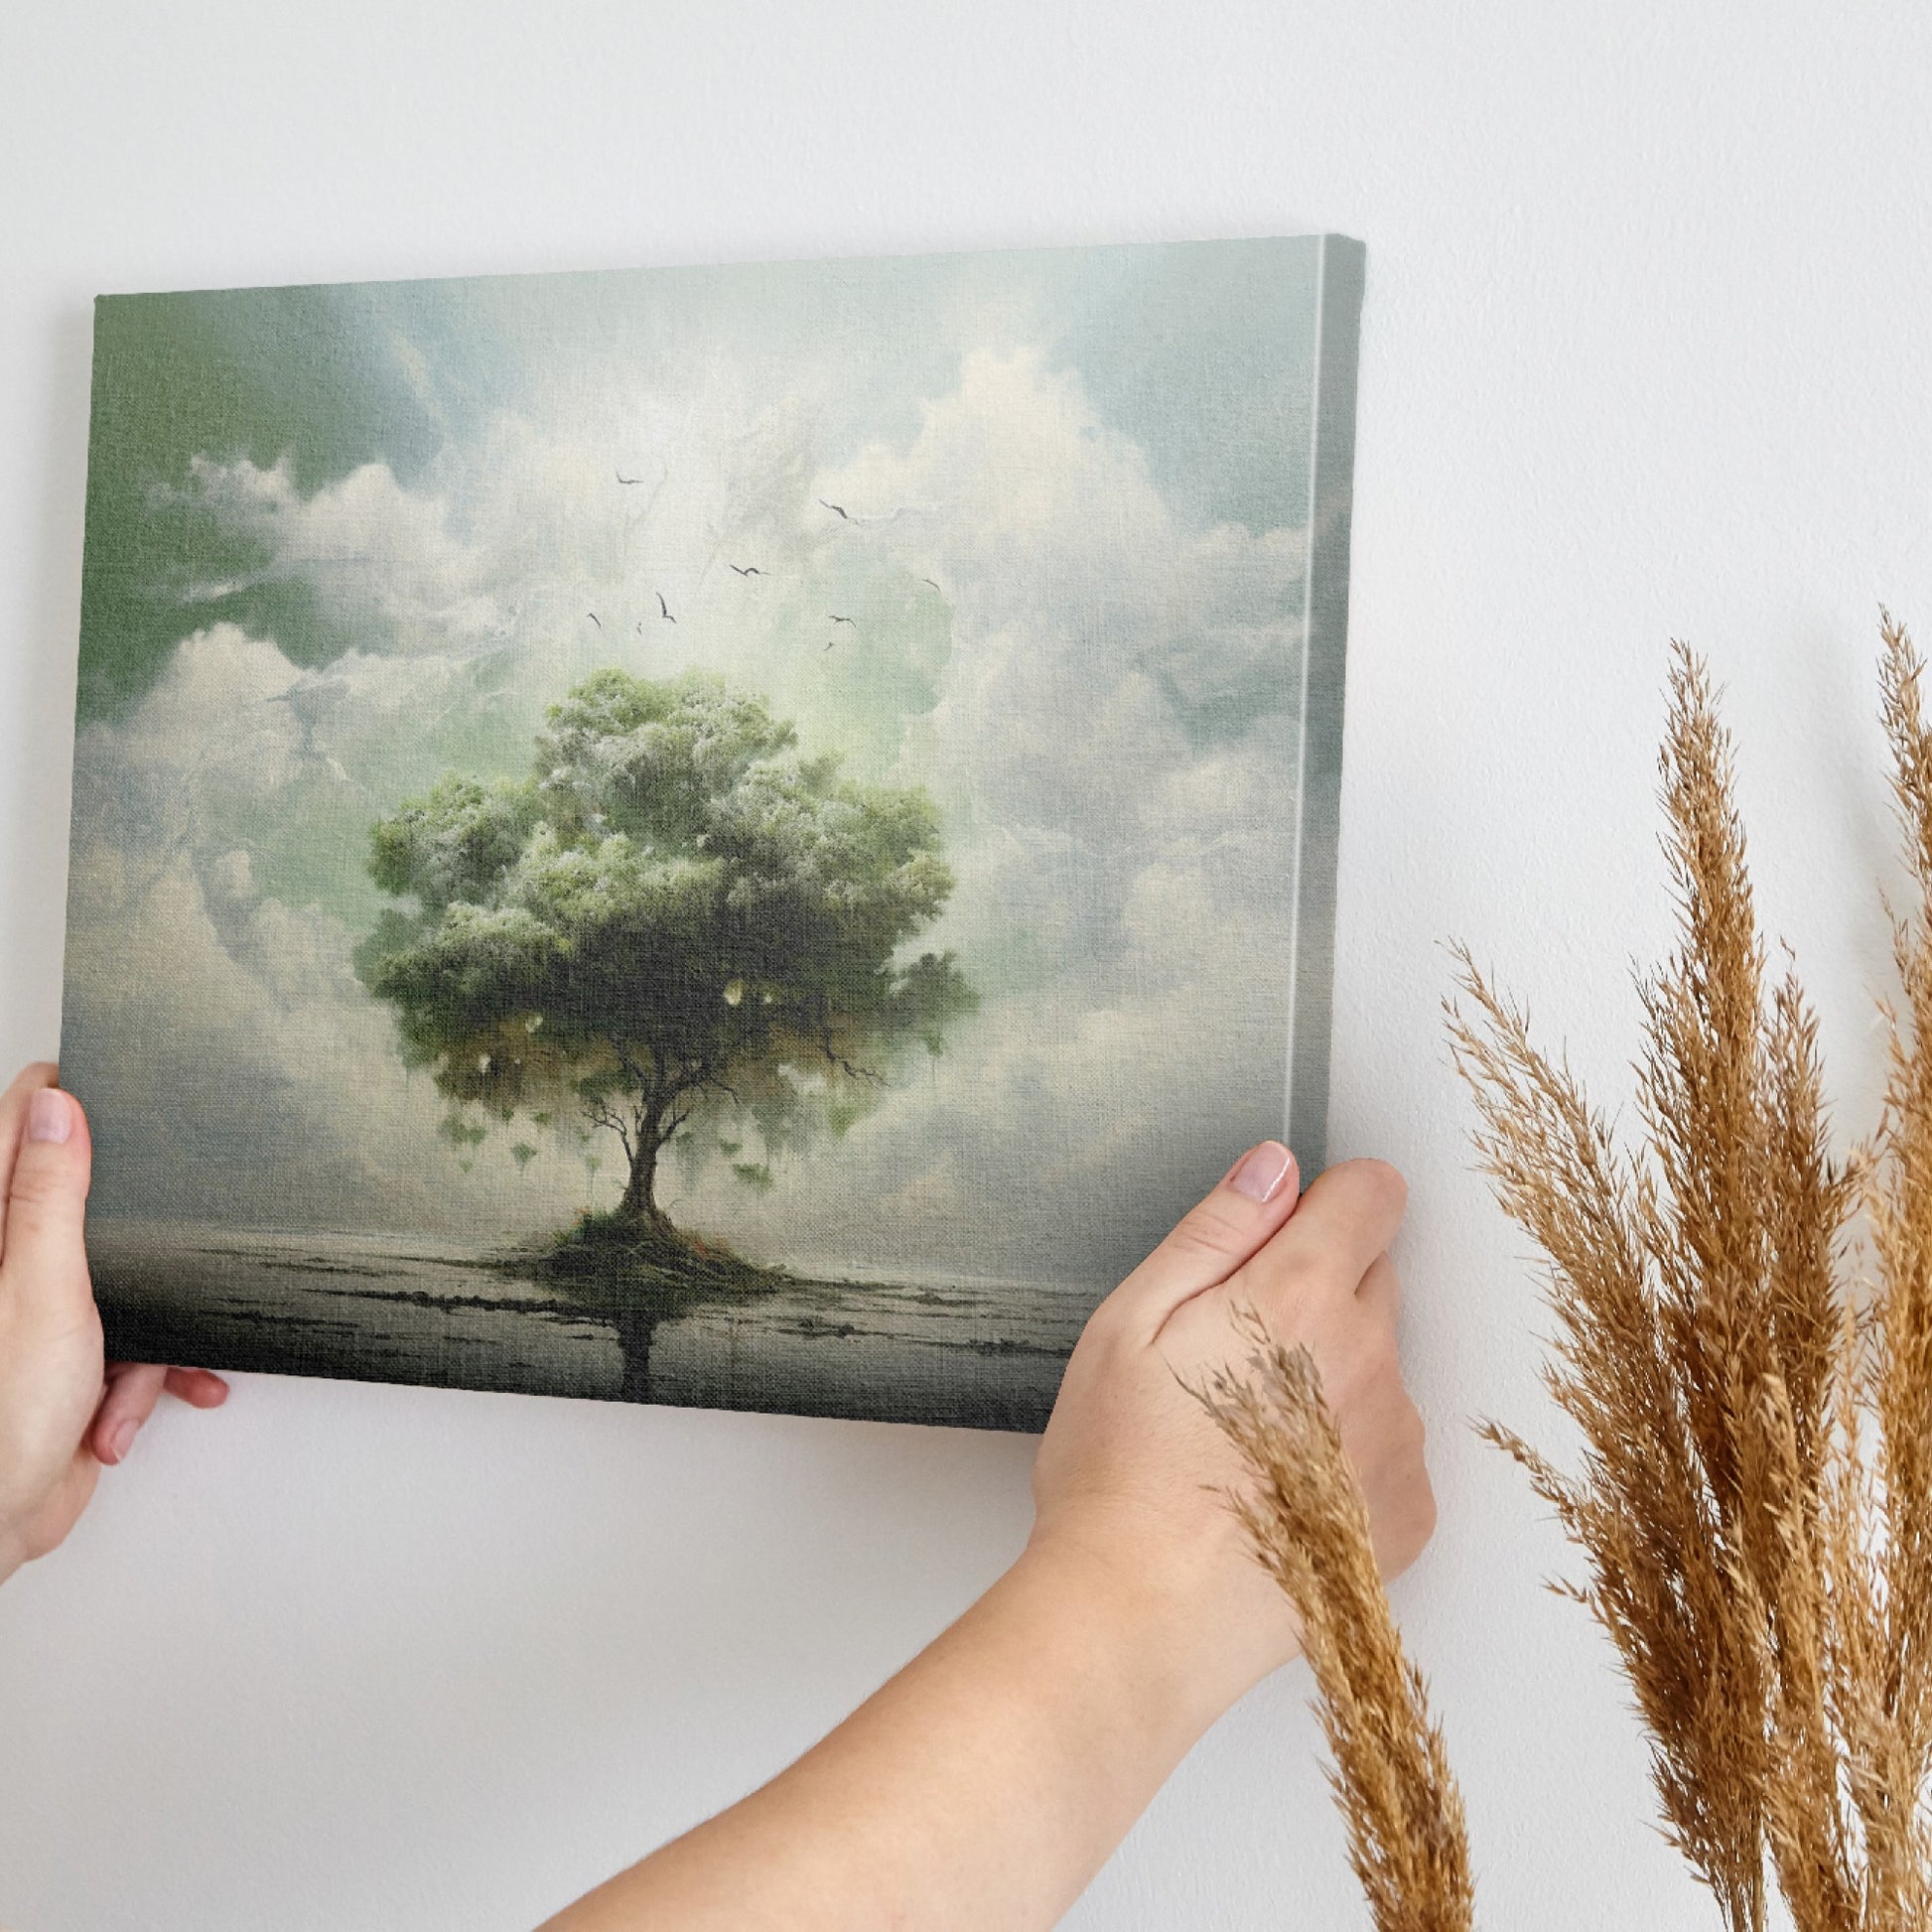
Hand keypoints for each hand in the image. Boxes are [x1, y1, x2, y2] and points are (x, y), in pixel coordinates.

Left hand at [0, 1063, 227, 1582]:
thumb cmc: (1, 1420)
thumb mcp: (41, 1290)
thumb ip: (50, 1197)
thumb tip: (57, 1108)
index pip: (20, 1125)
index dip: (68, 1105)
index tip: (117, 1100)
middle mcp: (11, 1265)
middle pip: (83, 1201)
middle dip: (136, 1235)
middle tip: (148, 1245)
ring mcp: (40, 1313)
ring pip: (123, 1278)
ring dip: (146, 1333)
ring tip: (129, 1376)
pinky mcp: (70, 1359)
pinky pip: (131, 1342)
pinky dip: (143, 1378)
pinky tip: (127, 1413)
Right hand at [1028, 1143, 1433, 1724]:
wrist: (1141, 1617)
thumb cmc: (1119, 1473)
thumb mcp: (1130, 1322)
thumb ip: (1215, 1232)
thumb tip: (1274, 1168)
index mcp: (1301, 1296)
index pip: (1374, 1194)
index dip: (1326, 1202)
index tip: (1282, 1237)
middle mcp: (1371, 1360)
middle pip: (1375, 1279)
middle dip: (1316, 1292)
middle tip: (1230, 1354)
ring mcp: (1397, 1442)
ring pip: (1379, 1367)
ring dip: (1332, 1378)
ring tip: (1243, 1438)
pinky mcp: (1407, 1515)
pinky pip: (1388, 1449)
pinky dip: (1346, 1456)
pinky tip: (1276, 1490)